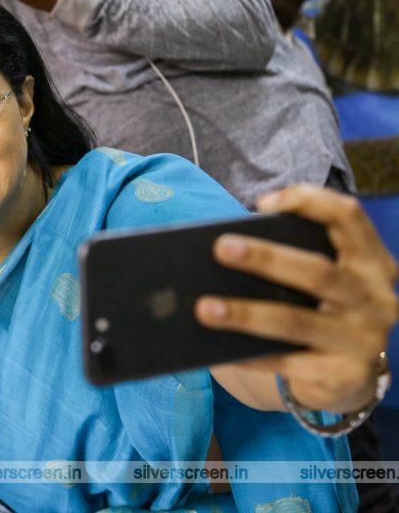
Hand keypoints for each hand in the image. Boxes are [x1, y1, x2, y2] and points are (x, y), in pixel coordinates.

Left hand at [197, 185, 397, 413]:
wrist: (347, 376)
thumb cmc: (319, 311)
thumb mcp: (320, 283)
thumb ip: (292, 261)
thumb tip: (222, 254)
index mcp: (371, 262)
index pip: (349, 218)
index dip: (309, 202)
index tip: (262, 203)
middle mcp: (376, 299)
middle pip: (318, 272)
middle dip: (267, 258)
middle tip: (221, 248)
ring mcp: (364, 341)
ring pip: (296, 322)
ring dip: (246, 314)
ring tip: (204, 307)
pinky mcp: (346, 377)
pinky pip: (288, 363)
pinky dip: (251, 355)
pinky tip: (219, 348)